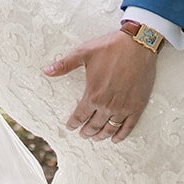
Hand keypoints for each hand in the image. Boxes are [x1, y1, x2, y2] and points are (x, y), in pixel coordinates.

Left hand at [42, 29, 157, 143]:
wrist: (137, 45)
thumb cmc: (110, 48)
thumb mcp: (84, 53)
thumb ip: (64, 64)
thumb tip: (46, 71)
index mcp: (93, 94)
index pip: (80, 115)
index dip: (73, 123)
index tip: (70, 126)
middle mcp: (107, 105)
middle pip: (94, 125)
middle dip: (86, 131)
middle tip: (82, 134)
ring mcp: (123, 108)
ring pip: (109, 128)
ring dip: (101, 135)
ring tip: (96, 138)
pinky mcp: (137, 107)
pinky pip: (128, 127)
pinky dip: (120, 135)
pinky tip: (115, 138)